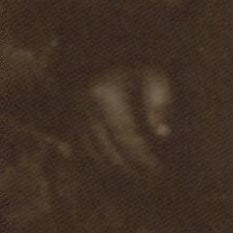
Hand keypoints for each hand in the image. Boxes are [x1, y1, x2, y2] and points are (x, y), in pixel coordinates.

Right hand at [78, 65, 173, 184]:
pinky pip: (81, 151)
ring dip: (115, 172)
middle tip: (152, 183)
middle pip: (109, 152)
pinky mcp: (70, 120)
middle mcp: (85, 109)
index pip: (126, 139)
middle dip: (132, 171)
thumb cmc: (134, 63)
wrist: (105, 48)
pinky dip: (98, 165)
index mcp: (106, 96)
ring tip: (137, 181)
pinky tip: (115, 172)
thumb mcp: (153, 76)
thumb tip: (162, 134)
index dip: (143, 160)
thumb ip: (160, 103)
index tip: (159, 173)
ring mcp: (74, 115)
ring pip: (93, 155)